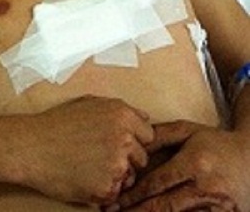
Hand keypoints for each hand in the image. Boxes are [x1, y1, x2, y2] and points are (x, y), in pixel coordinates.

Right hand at [18, 95, 153, 205]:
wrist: (32, 146)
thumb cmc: (57, 123)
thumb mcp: (89, 103)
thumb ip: (120, 110)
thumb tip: (143, 118)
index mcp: (121, 115)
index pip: (148, 134)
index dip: (134, 140)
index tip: (119, 143)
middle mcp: (124, 138)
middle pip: (142, 158)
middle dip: (126, 159)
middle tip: (99, 156)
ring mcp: (116, 165)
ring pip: (128, 177)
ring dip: (115, 176)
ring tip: (88, 166)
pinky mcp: (106, 188)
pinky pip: (114, 193)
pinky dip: (102, 190)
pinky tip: (83, 177)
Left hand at [112, 120, 247, 210]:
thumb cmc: (214, 143)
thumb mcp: (188, 131)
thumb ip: (160, 135)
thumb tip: (133, 141)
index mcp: (194, 163)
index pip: (158, 182)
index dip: (135, 194)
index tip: (116, 200)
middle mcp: (207, 187)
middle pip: (166, 207)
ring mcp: (219, 207)